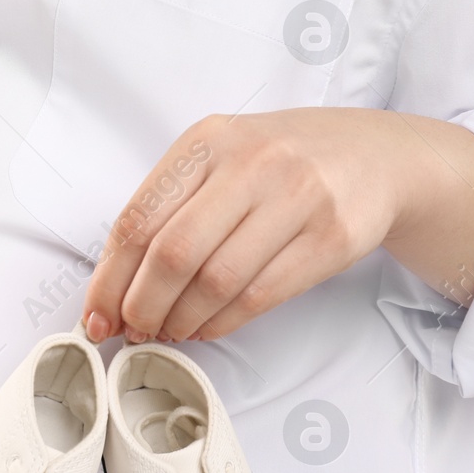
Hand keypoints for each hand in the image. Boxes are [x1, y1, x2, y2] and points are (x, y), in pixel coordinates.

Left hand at [81, 108, 473, 342]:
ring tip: (168, 331)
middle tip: (133, 330)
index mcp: (208, 141)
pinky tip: (205, 328)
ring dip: (181, 319)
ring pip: (216, 280)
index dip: (109, 278)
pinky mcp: (334, 237)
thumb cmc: (280, 163)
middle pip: (172, 253)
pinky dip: (221, 323)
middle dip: (141, 305)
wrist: (378, 155)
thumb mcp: (221, 158)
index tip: (95, 317)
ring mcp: (298, 198)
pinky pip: (259, 295)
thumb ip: (170, 207)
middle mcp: (251, 163)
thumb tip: (113, 288)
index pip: (139, 218)